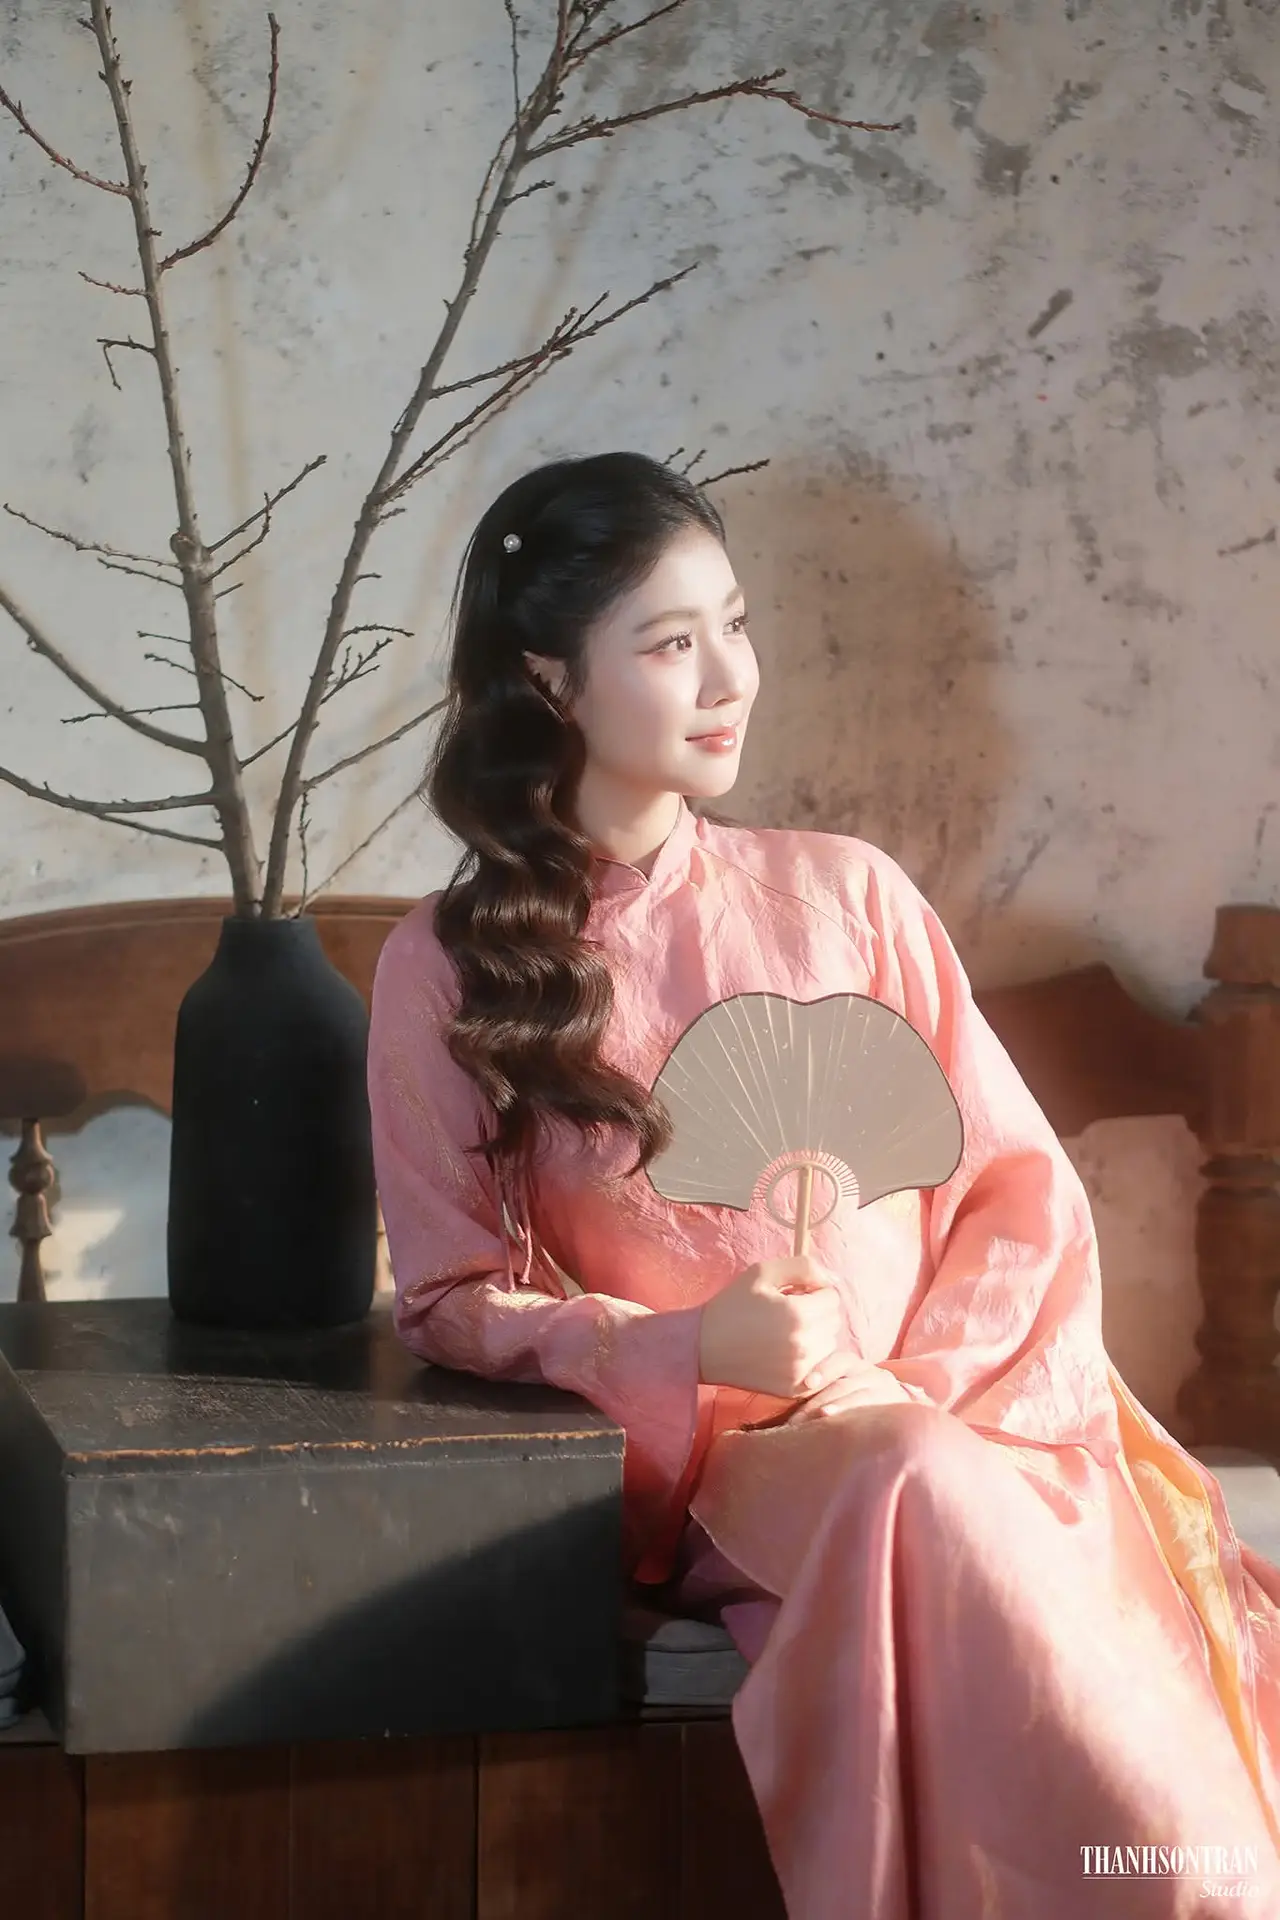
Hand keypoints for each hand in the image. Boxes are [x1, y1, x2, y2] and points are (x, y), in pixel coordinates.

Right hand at [698, 1254, 854, 1397]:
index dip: (814, 1291)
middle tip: (787, 1312)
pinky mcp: (795, 1389)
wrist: (703, 1347)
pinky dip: (810, 1359)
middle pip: (833, 1321)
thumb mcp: (763, 1272)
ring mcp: (801, 1371)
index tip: (793, 1294)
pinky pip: (819, 1368)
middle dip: (816, 1312)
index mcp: (799, 1315)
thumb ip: (803, 1267)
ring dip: (815, 1335)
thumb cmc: (732, 1306)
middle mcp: (805, 1345)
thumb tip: (833, 1277)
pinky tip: (785, 1352)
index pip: (832, 1297)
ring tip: (785, 1332)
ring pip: (829, 1345)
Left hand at [787, 1351, 915, 1423]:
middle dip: (817, 1404)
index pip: (839, 1361)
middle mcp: (871, 1374)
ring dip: (838, 1411)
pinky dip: (858, 1423)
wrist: (901, 1403)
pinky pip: (875, 1416)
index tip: (808, 1383)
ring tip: (821, 1421)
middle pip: (843, 1385)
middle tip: (795, 1423)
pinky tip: (845, 1433)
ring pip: (859, 1399)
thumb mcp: (844, 1381)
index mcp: (853, 1364)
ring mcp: (884, 1392)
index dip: (823, 1370)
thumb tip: (783, 1398)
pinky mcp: (894, 1410)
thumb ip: (821, 1386)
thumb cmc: (856, 1393)